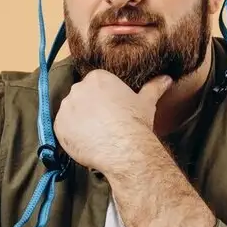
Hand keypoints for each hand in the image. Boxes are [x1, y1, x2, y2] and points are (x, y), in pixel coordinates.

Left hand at [53, 69, 172, 177]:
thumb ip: (154, 87)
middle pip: (82, 96)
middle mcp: (78, 88)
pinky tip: (88, 142)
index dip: (105, 98)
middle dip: (90, 108)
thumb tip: (167, 79)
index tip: (113, 110)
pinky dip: (72, 135)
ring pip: (71, 112)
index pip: (97, 83)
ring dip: (80, 121)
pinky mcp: (59, 126)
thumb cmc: (136, 123)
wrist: (124, 149)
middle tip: (106, 124)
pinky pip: (63, 128)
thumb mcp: (147, 103)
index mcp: (98, 78)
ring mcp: (66, 107)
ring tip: (97, 135)